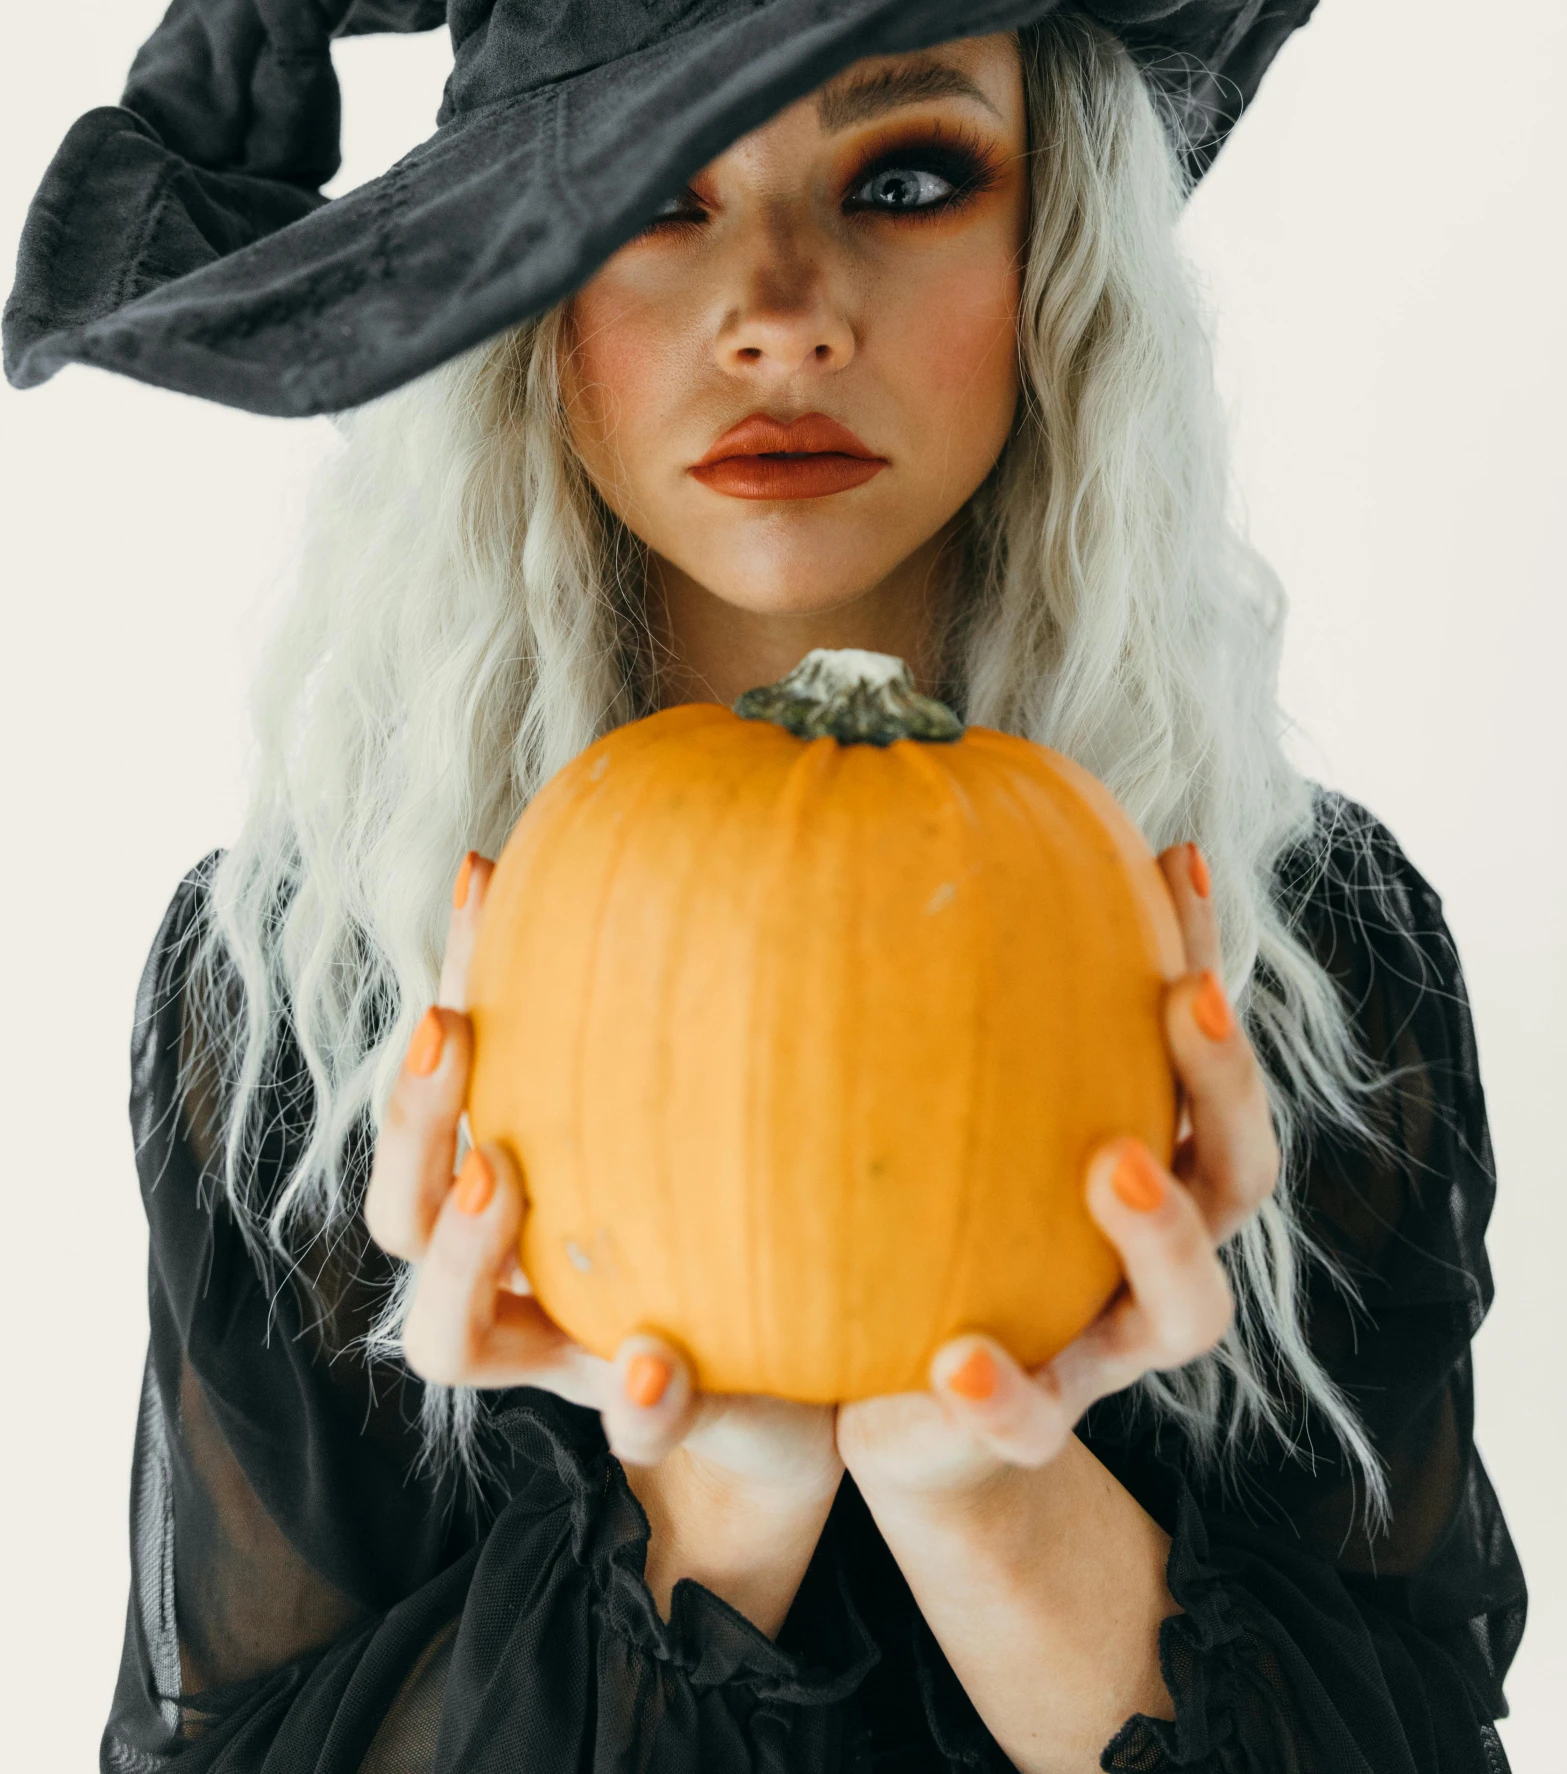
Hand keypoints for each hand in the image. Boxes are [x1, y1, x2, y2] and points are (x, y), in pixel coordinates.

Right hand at [363, 855, 840, 1520]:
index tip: (479, 871)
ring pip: (447, 1338)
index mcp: (500, 1180)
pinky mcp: (652, 1419)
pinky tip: (665, 1357)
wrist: (820, 1365)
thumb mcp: (712, 1087)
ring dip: (458, 1255)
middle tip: (452, 1030)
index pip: (440, 1071)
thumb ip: (678, 992)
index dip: (448, 966)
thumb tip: (701, 805)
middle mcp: (502, 1274)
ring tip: (500, 1177)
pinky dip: (641, 1403)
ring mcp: (563, 1357)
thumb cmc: (750, 1193)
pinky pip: (626, 1434)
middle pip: (398, 1210)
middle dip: (410, 1116)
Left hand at [836, 840, 1278, 1498]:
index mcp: (1154, 1164)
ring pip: (1187, 1310)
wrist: (900, 1399)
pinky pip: (1032, 1421)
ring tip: (1113, 1166)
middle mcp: (1154, 1253)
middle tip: (1184, 998)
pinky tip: (954, 1351)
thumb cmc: (938, 1215)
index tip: (1176, 856)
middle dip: (1225, 1083)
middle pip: (1240, 1175)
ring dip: (1160, 1237)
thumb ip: (957, 1000)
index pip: (1205, 1054)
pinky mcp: (1025, 1419)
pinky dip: (1003, 1392)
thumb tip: (913, 802)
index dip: (1203, 953)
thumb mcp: (954, 1104)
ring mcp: (1105, 1344)